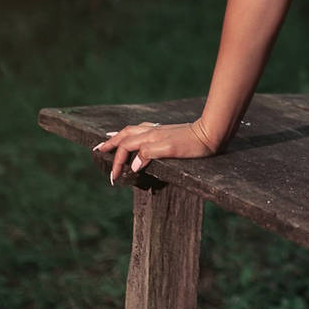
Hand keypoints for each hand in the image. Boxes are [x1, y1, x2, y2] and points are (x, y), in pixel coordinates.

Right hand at [92, 120, 217, 183]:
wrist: (211, 133)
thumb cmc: (194, 145)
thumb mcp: (172, 151)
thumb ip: (151, 154)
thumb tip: (134, 164)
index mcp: (150, 138)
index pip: (126, 149)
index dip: (117, 163)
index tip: (114, 178)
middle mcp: (152, 132)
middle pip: (124, 136)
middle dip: (110, 145)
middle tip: (97, 151)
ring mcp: (158, 131)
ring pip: (132, 131)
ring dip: (118, 136)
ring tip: (109, 139)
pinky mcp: (165, 131)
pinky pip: (142, 130)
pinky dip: (133, 133)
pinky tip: (135, 134)